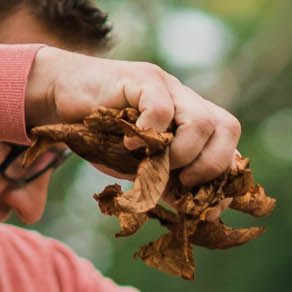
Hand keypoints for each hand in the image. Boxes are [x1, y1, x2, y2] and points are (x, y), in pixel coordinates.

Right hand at [25, 48, 242, 186]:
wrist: (62, 101)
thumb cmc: (104, 137)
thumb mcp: (144, 170)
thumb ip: (174, 187)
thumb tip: (207, 214)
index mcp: (193, 121)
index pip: (229, 144)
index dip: (225, 177)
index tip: (206, 206)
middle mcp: (186, 100)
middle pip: (227, 127)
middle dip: (210, 166)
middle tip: (183, 182)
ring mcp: (167, 86)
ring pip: (201, 121)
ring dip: (182, 154)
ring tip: (153, 163)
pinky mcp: (142, 77)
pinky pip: (161, 108)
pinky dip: (148, 134)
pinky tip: (129, 145)